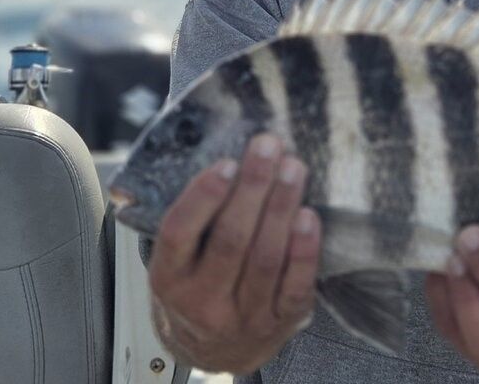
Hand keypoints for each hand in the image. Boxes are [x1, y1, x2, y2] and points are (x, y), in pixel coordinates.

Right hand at [147, 134, 320, 374]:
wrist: (218, 345)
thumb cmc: (200, 276)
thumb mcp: (180, 252)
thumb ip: (192, 206)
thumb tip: (211, 133)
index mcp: (169, 277)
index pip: (179, 234)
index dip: (203, 196)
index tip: (227, 161)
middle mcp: (201, 302)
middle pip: (229, 241)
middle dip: (253, 187)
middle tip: (269, 146)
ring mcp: (242, 316)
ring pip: (264, 259)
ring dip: (282, 207)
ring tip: (294, 167)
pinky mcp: (280, 322)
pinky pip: (294, 287)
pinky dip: (304, 251)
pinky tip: (310, 217)